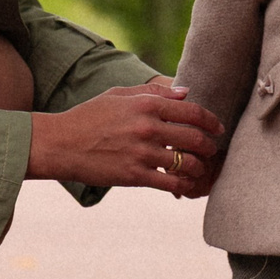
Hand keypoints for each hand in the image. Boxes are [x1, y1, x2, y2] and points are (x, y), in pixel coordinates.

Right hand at [28, 80, 225, 191]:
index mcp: (146, 105)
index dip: (211, 121)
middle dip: (209, 147)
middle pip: (194, 138)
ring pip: (186, 163)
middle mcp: (147, 128)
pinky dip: (183, 186)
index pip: (192, 112)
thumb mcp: (118, 94)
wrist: (61, 144)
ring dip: (198, 168)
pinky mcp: (135, 176)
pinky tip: (185, 185)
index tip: (218, 128)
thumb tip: (186, 93)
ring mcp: (142, 153)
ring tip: (198, 169)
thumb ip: (153, 91)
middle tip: (211, 150)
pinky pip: (170, 184)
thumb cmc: (89, 116)